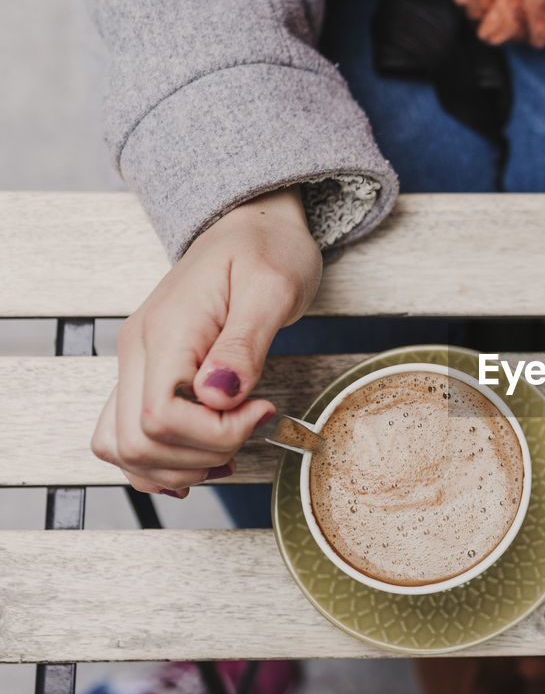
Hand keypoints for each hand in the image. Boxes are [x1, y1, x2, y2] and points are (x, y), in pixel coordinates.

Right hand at [91, 188, 321, 495]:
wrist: (251, 227)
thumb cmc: (268, 251)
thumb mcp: (274, 289)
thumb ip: (245, 345)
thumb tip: (218, 396)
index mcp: (167, 331)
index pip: (160, 416)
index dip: (214, 434)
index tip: (262, 410)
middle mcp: (138, 352)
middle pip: (136, 442)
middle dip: (200, 454)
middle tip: (251, 426)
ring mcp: (137, 365)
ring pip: (122, 448)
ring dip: (178, 466)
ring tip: (231, 446)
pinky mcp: (148, 374)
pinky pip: (128, 436)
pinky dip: (161, 460)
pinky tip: (204, 455)